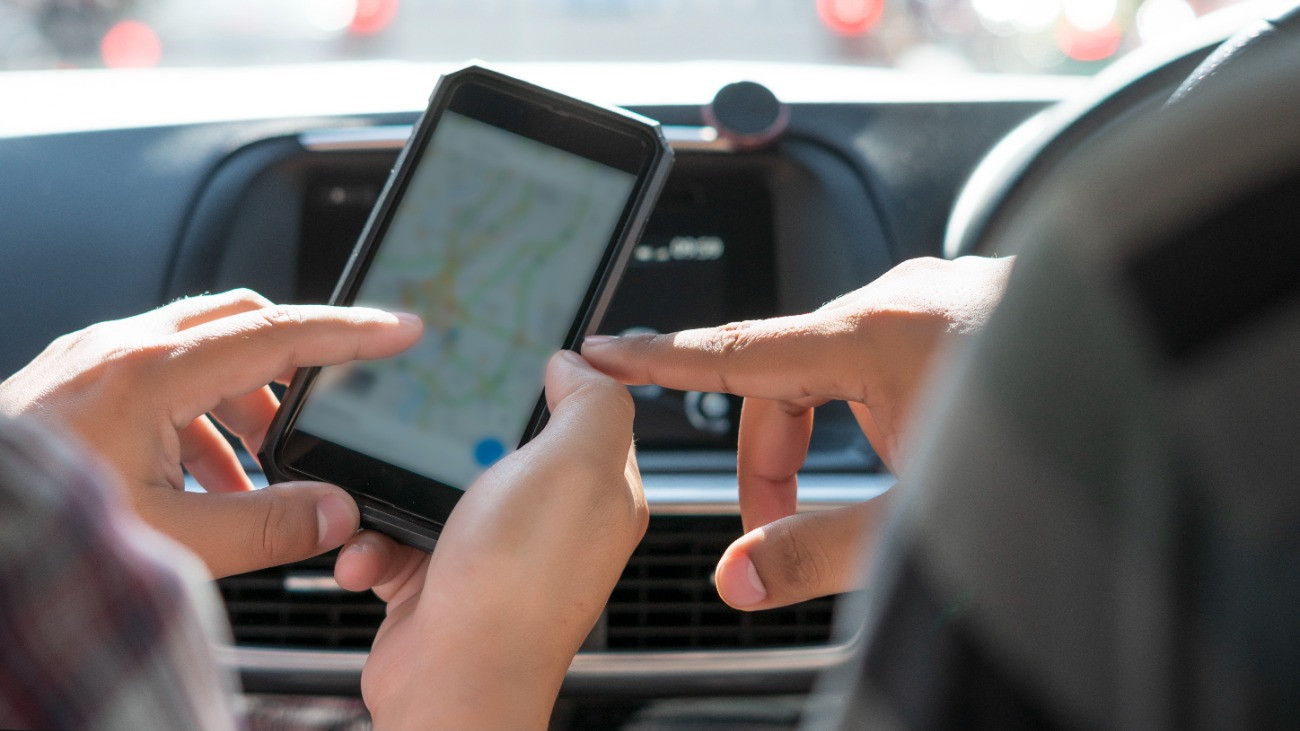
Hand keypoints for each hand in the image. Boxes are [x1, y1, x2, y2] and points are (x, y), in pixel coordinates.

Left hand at [0, 289, 421, 577]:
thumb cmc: (37, 534)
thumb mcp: (167, 540)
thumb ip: (265, 526)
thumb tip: (337, 513)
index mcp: (149, 374)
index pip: (278, 333)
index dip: (350, 332)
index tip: (400, 328)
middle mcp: (118, 350)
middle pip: (240, 321)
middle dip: (296, 363)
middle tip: (332, 404)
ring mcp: (88, 362)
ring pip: (196, 352)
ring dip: (242, 401)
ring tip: (257, 474)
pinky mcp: (68, 385)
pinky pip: (154, 377)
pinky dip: (196, 415)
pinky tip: (199, 479)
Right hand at [334, 351, 645, 729]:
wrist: (453, 682)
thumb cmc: (516, 582)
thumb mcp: (575, 463)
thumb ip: (591, 402)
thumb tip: (576, 364)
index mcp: (597, 490)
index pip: (583, 413)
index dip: (548, 379)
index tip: (503, 355)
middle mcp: (551, 522)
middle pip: (499, 445)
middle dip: (450, 440)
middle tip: (423, 432)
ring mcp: (494, 553)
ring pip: (436, 489)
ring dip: (397, 496)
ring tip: (383, 507)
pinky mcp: (441, 581)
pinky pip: (399, 539)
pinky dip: (376, 545)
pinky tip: (371, 558)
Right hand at [581, 256, 1013, 609]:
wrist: (1150, 383)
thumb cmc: (1050, 445)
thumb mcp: (925, 516)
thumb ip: (820, 550)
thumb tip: (738, 578)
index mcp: (877, 333)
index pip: (735, 348)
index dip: (658, 357)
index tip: (600, 351)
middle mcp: (899, 298)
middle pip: (782, 372)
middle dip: (768, 454)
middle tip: (775, 531)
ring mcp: (935, 296)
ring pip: (830, 365)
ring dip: (821, 436)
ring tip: (865, 499)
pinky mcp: (960, 307)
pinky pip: (877, 354)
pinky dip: (862, 409)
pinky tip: (903, 450)